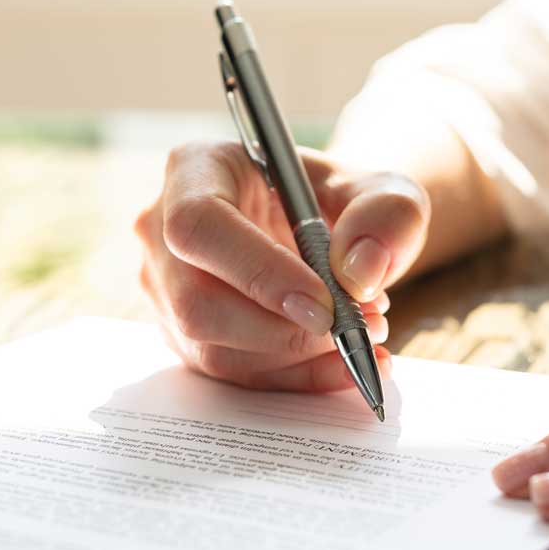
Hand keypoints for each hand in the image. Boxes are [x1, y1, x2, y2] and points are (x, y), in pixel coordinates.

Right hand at [135, 140, 428, 391]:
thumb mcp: (381, 188)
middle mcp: (162, 231)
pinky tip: (342, 364)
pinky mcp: (184, 335)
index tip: (324, 304)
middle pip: (196, 302)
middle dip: (282, 331)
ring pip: (212, 349)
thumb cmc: (341, 199)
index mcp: (195, 170)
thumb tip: (360, 273)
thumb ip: (386, 215)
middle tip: (354, 327)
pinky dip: (294, 378)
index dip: (257, 272)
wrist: (327, 229)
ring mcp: (166, 289)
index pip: (200, 226)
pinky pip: (232, 374)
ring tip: (359, 337)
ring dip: (294, 358)